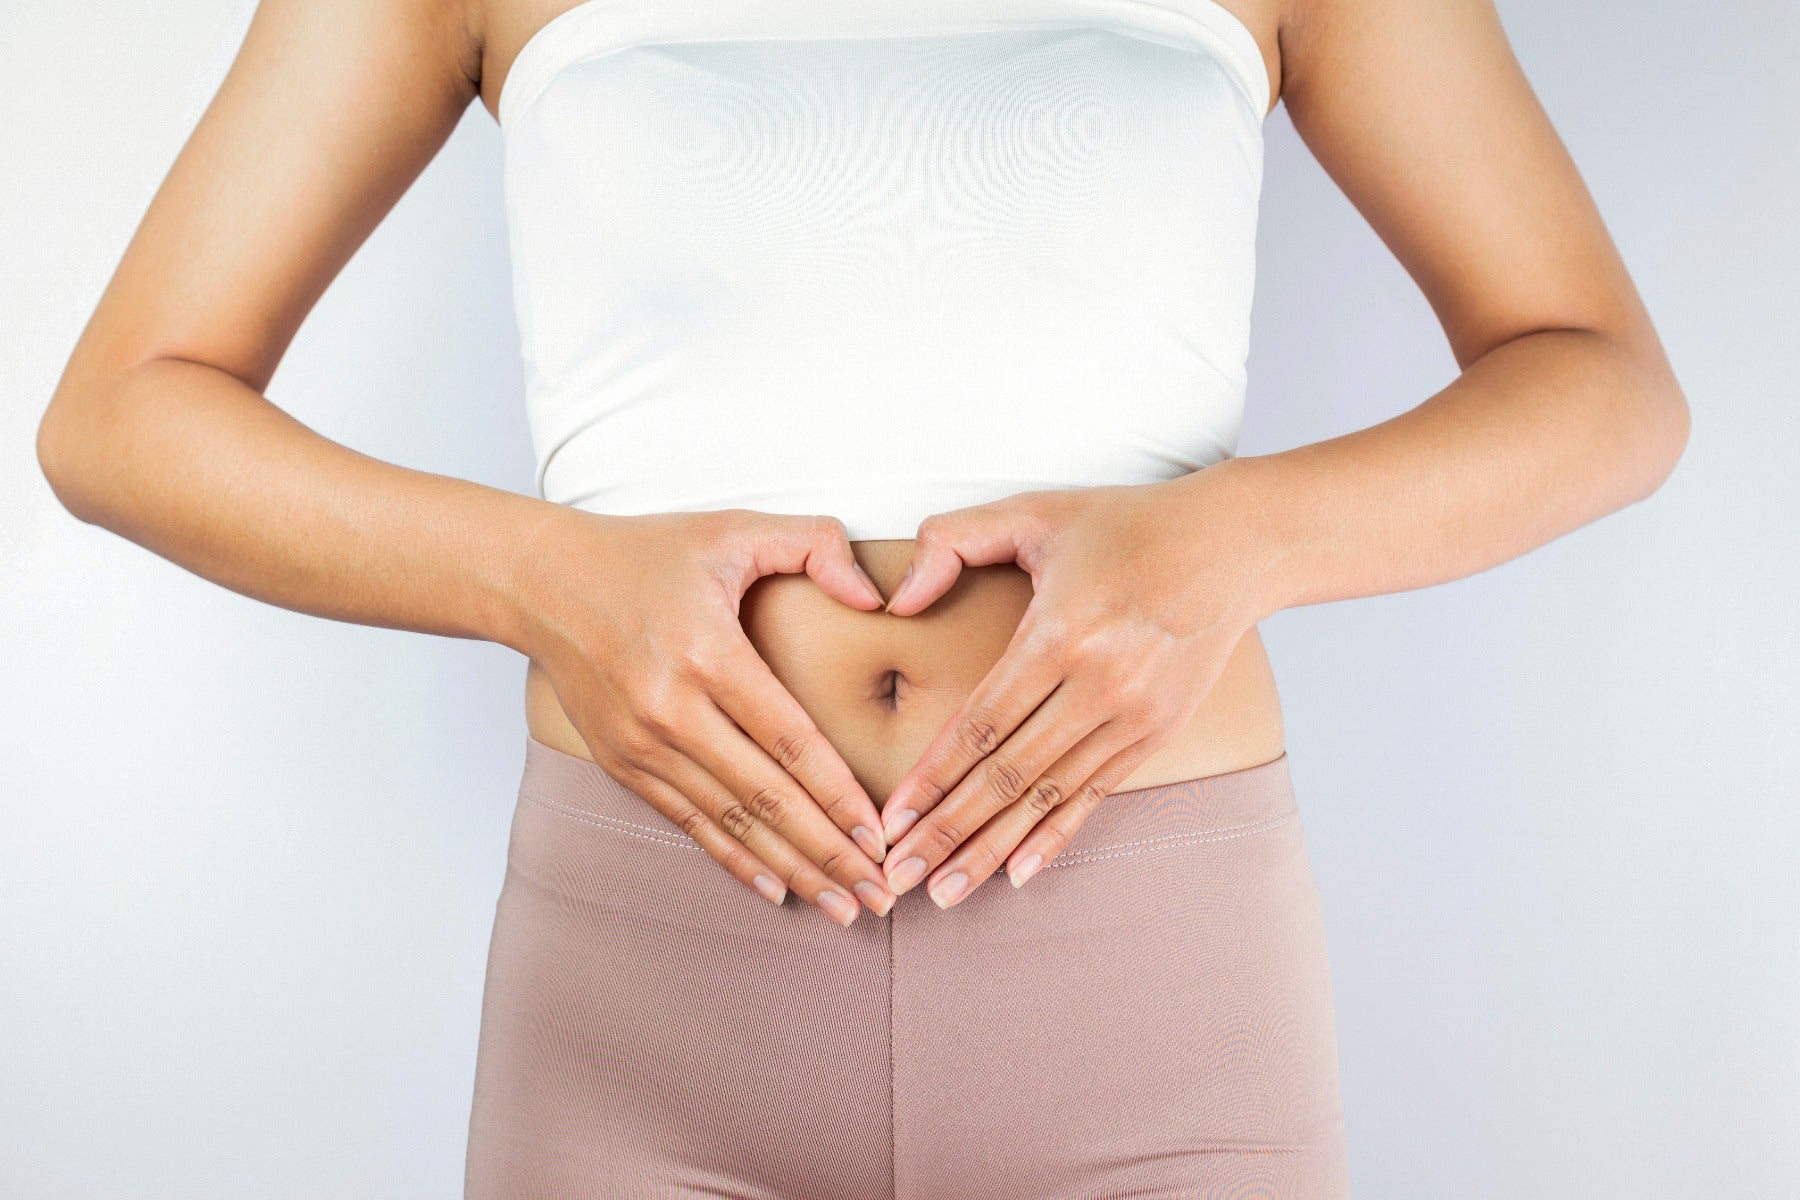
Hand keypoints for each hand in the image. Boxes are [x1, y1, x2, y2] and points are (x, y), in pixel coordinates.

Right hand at [510, 505, 897, 924]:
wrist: (541, 581)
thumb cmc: (646, 552)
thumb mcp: (733, 527)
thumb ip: (815, 543)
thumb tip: (876, 596)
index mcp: (708, 653)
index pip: (790, 740)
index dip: (839, 795)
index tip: (882, 836)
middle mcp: (671, 709)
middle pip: (767, 797)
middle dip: (830, 853)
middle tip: (881, 895)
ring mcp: (641, 744)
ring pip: (732, 822)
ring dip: (793, 870)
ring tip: (845, 907)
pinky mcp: (621, 763)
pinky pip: (690, 823)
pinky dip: (736, 860)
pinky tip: (778, 890)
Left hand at [877, 463, 1273, 907]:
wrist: (1236, 544)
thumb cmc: (1123, 524)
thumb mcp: (1034, 511)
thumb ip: (953, 539)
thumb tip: (896, 600)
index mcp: (1059, 634)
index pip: (980, 724)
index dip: (931, 777)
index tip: (890, 820)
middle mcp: (1097, 684)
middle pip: (1006, 775)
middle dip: (946, 832)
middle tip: (895, 877)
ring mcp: (1132, 715)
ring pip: (1046, 797)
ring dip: (990, 849)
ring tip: (942, 892)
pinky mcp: (1157, 732)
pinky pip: (1095, 795)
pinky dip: (1054, 837)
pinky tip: (1018, 874)